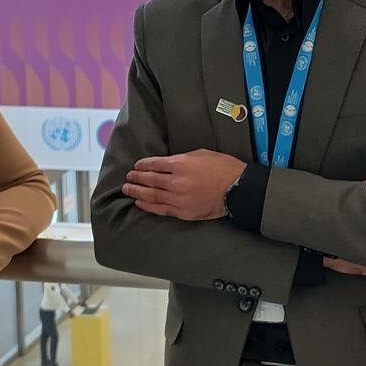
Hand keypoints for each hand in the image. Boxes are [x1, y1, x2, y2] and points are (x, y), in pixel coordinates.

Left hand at [123, 150, 244, 220]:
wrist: (238, 189)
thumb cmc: (223, 168)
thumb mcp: (202, 154)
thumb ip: (182, 158)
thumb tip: (168, 164)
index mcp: (181, 163)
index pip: (155, 164)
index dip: (143, 165)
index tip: (136, 166)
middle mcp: (176, 181)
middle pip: (150, 180)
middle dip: (137, 178)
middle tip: (128, 178)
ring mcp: (178, 198)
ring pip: (152, 195)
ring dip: (138, 192)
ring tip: (128, 190)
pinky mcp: (183, 211)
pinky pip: (161, 209)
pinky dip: (149, 206)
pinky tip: (140, 203)